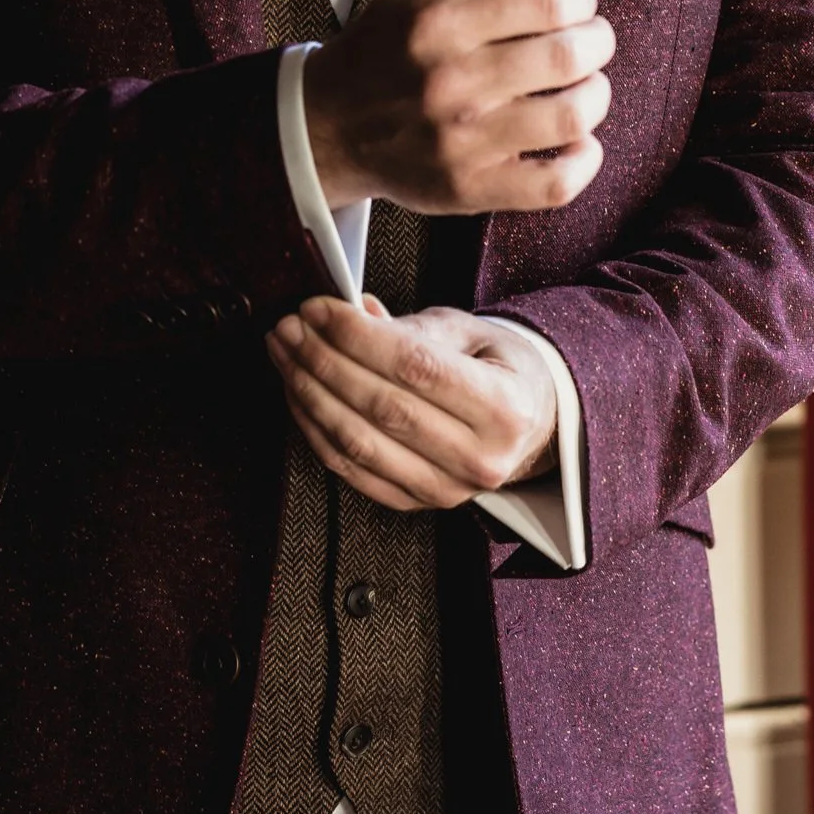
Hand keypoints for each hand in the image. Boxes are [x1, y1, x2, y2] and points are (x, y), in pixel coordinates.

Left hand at [266, 295, 556, 512]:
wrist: (528, 424)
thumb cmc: (497, 369)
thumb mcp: (469, 332)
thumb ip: (412, 326)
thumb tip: (354, 312)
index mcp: (504, 406)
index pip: (415, 367)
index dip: (357, 337)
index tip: (317, 309)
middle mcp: (480, 458)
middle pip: (382, 406)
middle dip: (323, 361)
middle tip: (290, 328)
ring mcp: (447, 490)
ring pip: (359, 443)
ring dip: (310, 394)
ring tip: (285, 355)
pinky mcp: (416, 504)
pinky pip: (351, 471)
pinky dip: (316, 430)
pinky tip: (298, 394)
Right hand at [301, 0, 612, 215]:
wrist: (329, 125)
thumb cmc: (387, 45)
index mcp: (439, 19)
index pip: (549, 2)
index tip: (574, 4)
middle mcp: (449, 80)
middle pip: (568, 57)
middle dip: (596, 43)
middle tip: (590, 42)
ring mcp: (460, 140)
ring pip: (571, 117)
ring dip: (595, 96)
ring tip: (584, 86)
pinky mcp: (468, 189)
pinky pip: (554, 184)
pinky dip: (583, 160)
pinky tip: (578, 141)